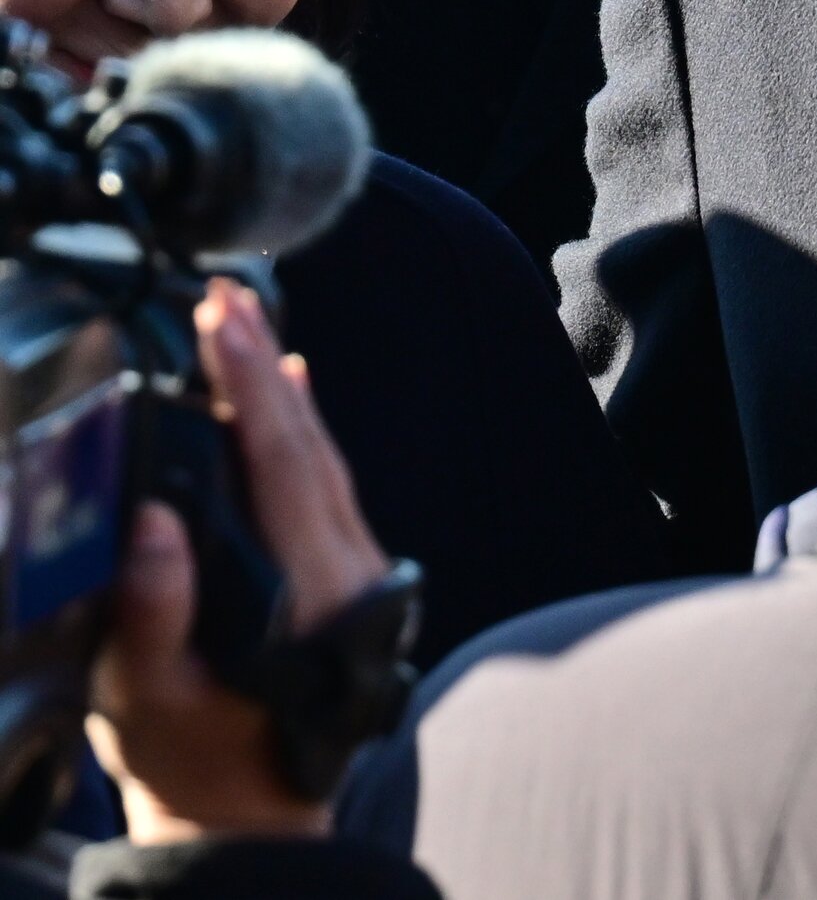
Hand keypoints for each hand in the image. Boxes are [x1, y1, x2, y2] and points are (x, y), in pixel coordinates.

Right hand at [88, 280, 389, 843]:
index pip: (282, 462)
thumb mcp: (153, 703)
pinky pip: (325, 482)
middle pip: (307, 445)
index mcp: (311, 595)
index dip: (251, 385)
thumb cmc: (197, 768)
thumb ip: (154, 612)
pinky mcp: (350, 572)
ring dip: (281, 387)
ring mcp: (359, 570)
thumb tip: (152, 518)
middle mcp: (350, 570)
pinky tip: (285, 387)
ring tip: (246, 323)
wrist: (255, 826)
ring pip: (322, 457)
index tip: (223, 319)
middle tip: (225, 294)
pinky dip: (301, 429)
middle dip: (263, 363)